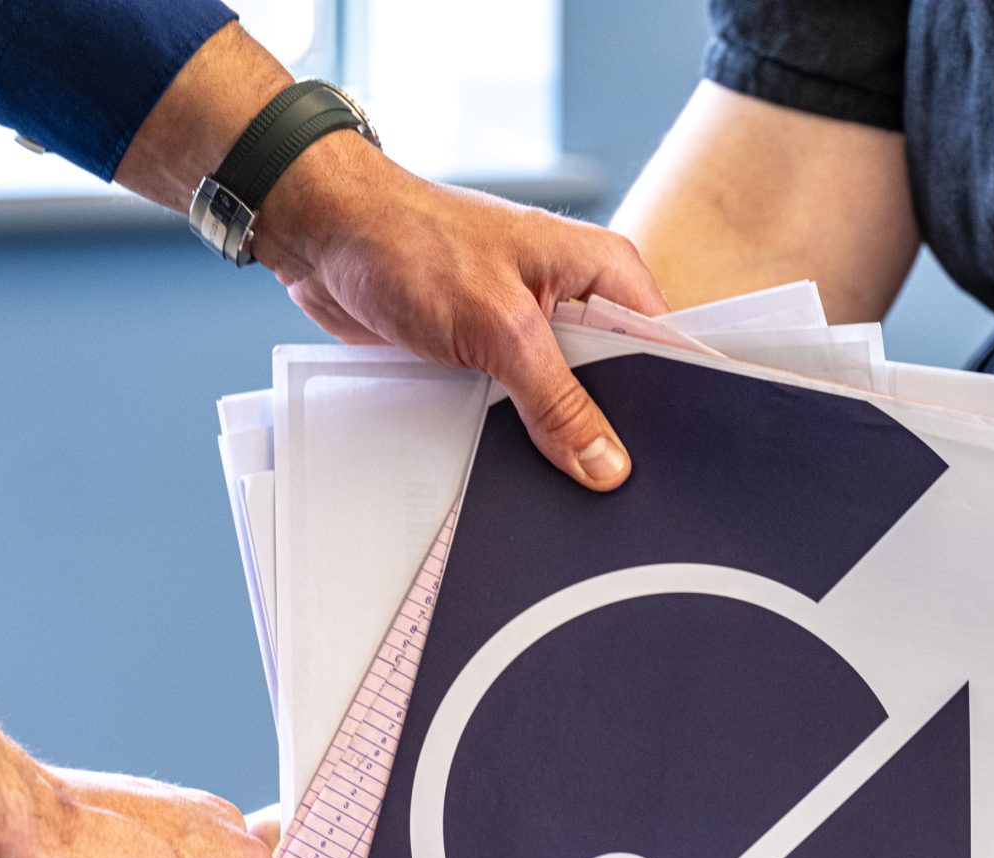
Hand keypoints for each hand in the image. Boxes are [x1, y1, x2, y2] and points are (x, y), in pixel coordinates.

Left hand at [258, 144, 667, 486]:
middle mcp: (577, 298)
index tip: (668, 462)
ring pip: (569, 403)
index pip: (667, 349)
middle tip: (608, 485)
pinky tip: (518, 465)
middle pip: (622, 385)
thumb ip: (558, 400)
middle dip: (610, 431)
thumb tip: (606, 463)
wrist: (323, 236)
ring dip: (558, 438)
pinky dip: (519, 436)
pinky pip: (524, 410)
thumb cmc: (409, 243)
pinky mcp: (495, 355)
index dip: (670, 407)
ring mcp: (535, 329)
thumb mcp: (501, 328)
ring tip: (561, 479)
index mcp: (603, 271)